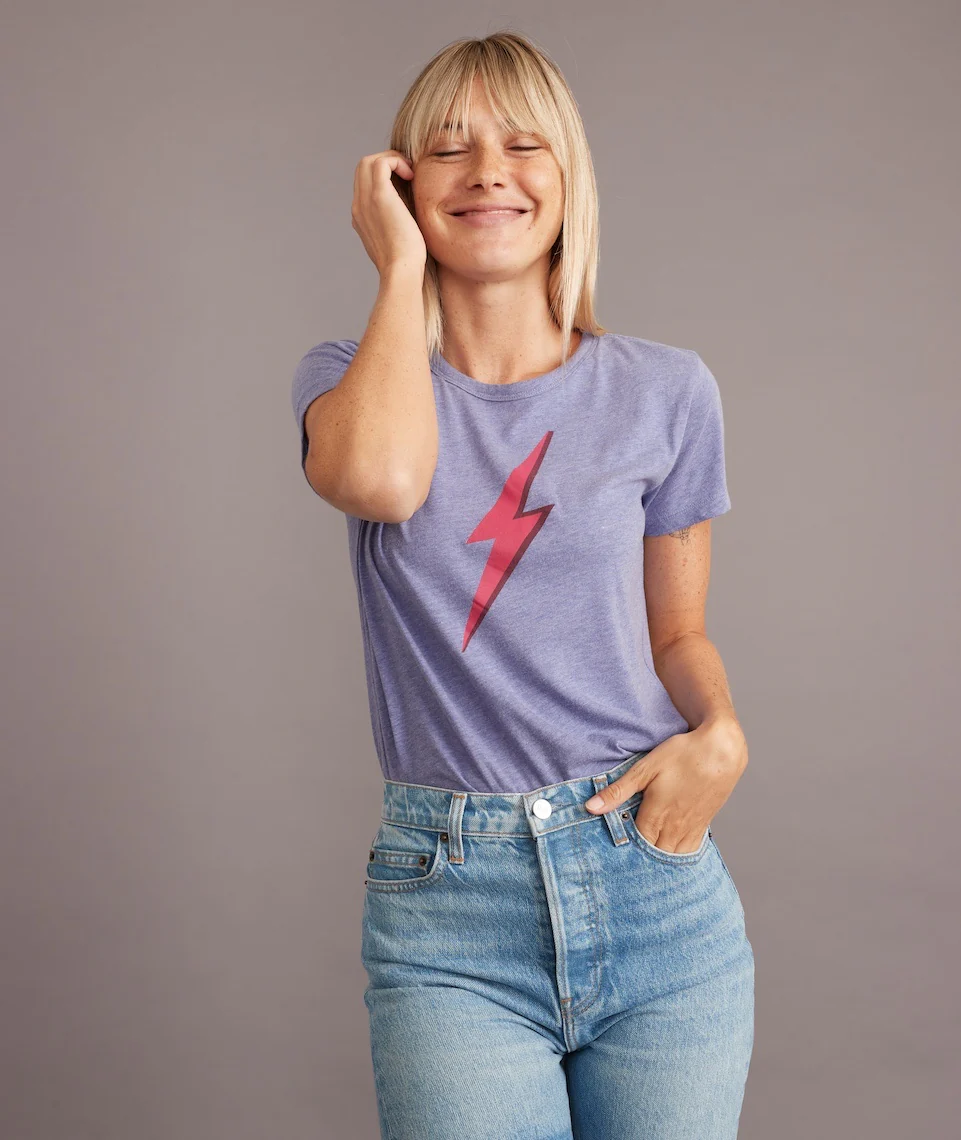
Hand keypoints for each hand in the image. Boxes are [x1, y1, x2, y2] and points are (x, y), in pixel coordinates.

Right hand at [351, 150, 426, 276]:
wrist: (402, 271)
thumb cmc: (407, 262)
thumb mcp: (400, 236)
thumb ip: (398, 220)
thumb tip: (412, 208)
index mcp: (362, 216)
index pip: (364, 183)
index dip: (383, 175)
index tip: (405, 182)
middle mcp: (359, 207)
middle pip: (362, 168)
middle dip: (385, 163)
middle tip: (407, 172)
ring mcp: (365, 201)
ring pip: (367, 162)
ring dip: (390, 159)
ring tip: (409, 172)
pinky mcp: (378, 197)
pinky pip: (381, 163)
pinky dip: (396, 162)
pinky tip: (411, 175)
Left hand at [583, 716, 747, 853]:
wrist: (722, 750)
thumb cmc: (683, 754)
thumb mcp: (645, 768)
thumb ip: (618, 791)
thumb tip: (590, 808)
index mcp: (656, 815)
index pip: (633, 846)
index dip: (621, 853)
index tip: (607, 856)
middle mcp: (674, 828)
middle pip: (652, 857)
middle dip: (638, 861)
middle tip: (623, 863)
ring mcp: (691, 828)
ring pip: (672, 858)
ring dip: (658, 862)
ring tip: (644, 864)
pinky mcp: (703, 825)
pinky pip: (689, 852)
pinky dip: (678, 857)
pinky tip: (669, 855)